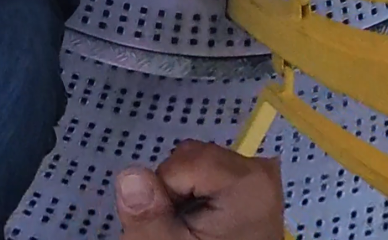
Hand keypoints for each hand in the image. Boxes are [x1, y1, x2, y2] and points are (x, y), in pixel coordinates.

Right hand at [115, 140, 282, 238]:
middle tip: (184, 229)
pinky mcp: (254, 181)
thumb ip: (149, 216)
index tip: (177, 225)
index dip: (165, 193)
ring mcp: (259, 173)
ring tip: (196, 228)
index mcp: (246, 179)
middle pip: (188, 158)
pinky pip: (209, 171)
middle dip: (174, 190)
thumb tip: (128, 175)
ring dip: (184, 192)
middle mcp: (258, 167)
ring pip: (195, 163)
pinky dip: (199, 193)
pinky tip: (206, 220)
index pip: (178, 164)